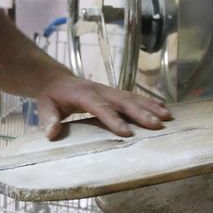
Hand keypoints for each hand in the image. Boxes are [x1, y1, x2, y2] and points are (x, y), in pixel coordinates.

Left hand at [35, 75, 172, 140]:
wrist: (56, 79)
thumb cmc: (51, 96)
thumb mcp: (44, 106)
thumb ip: (48, 119)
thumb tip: (52, 133)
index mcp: (84, 94)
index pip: (101, 108)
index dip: (114, 120)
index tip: (127, 133)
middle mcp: (100, 90)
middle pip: (123, 101)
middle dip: (141, 113)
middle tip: (157, 125)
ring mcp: (109, 90)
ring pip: (133, 98)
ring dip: (151, 107)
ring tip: (167, 117)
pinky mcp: (114, 92)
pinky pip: (134, 97)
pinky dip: (150, 102)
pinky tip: (163, 108)